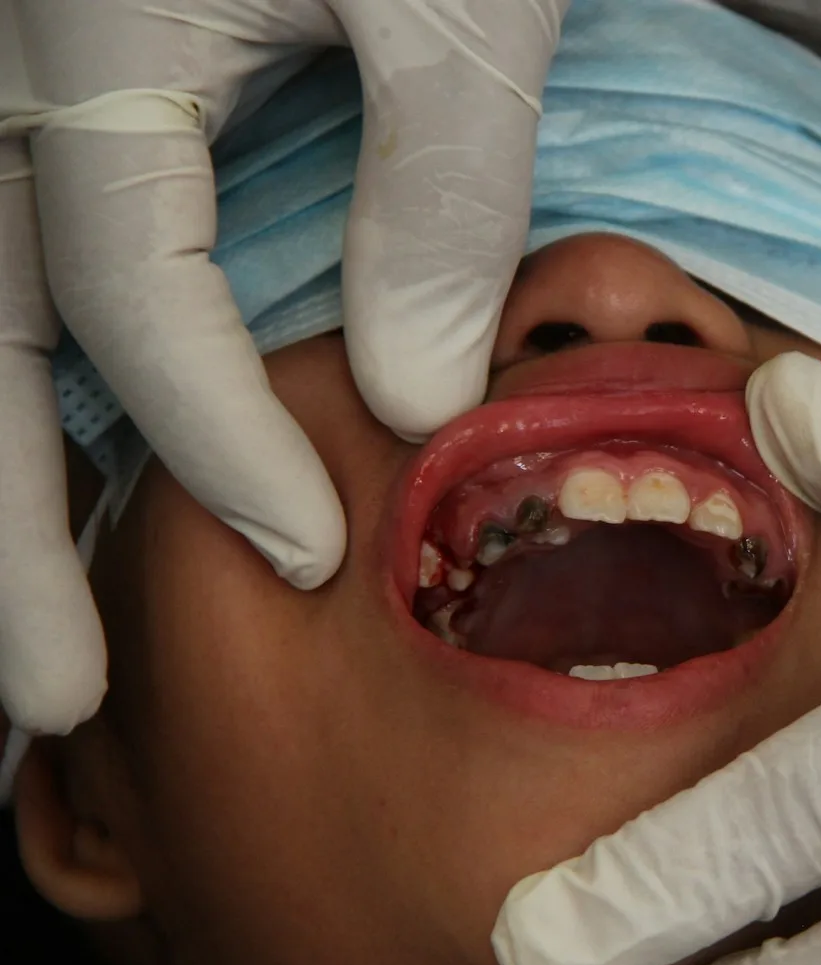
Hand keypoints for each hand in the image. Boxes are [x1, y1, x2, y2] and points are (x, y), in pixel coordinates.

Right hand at [0, 0, 565, 732]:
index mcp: (90, 42)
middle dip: (0, 530)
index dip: (212, 436)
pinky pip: (37, 264)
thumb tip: (409, 397)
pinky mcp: (81, 96)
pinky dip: (48, 383)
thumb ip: (431, 190)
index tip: (307, 549)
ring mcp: (34, 91)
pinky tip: (75, 485)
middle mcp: (21, 78)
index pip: (122, 298)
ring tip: (32, 653)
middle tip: (47, 697)